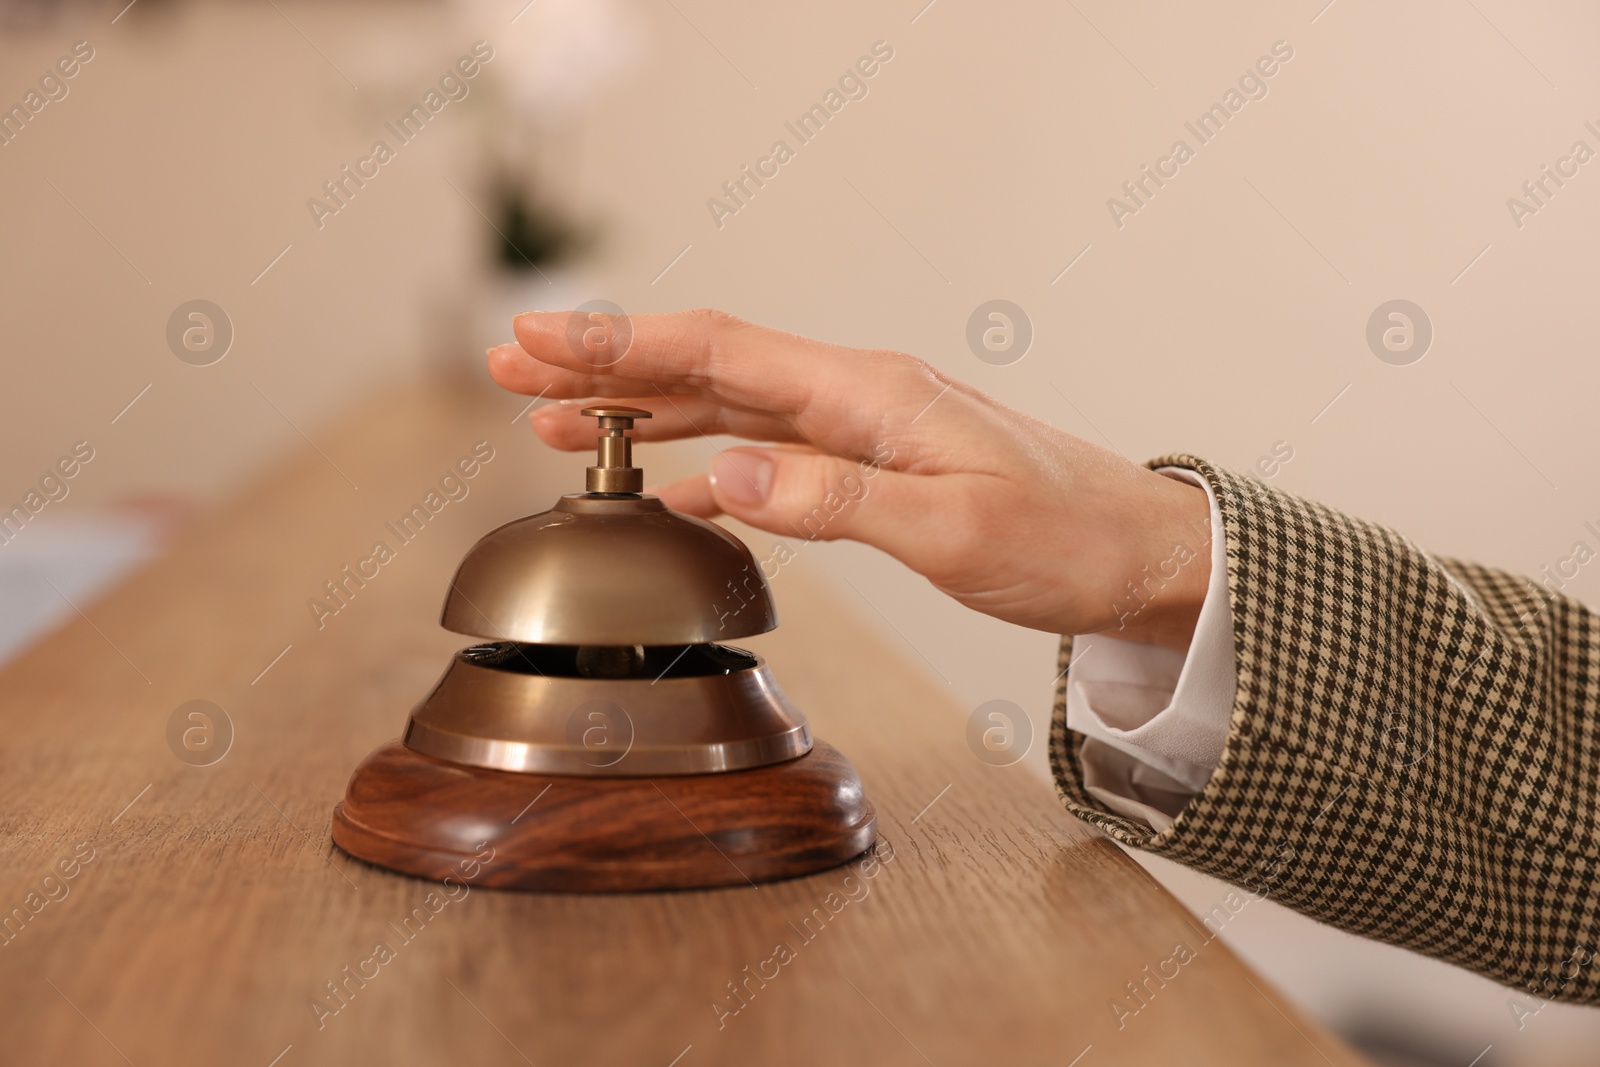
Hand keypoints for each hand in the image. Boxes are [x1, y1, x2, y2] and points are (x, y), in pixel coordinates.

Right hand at [488, 309, 1211, 651]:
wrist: (1138, 554)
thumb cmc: (1066, 539)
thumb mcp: (952, 529)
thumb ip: (834, 500)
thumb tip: (724, 473)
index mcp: (871, 394)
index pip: (723, 352)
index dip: (623, 345)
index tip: (541, 339)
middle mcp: (858, 397)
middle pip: (707, 366)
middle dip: (605, 364)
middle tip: (512, 368)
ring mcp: (863, 430)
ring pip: (727, 408)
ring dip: (641, 410)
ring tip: (558, 420)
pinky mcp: (873, 467)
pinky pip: (767, 452)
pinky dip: (703, 460)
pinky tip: (667, 481)